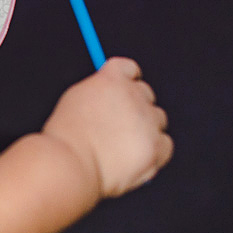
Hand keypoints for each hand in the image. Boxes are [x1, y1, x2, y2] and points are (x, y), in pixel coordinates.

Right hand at [42, 57, 172, 198]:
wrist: (71, 163)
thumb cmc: (66, 136)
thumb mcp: (76, 99)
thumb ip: (98, 91)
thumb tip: (112, 96)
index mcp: (112, 78)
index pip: (130, 69)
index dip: (127, 82)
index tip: (124, 92)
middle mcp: (134, 94)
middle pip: (146, 94)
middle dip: (135, 107)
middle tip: (118, 126)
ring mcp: (147, 120)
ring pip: (157, 119)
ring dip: (146, 130)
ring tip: (122, 147)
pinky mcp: (156, 146)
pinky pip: (165, 145)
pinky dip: (154, 152)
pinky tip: (135, 158)